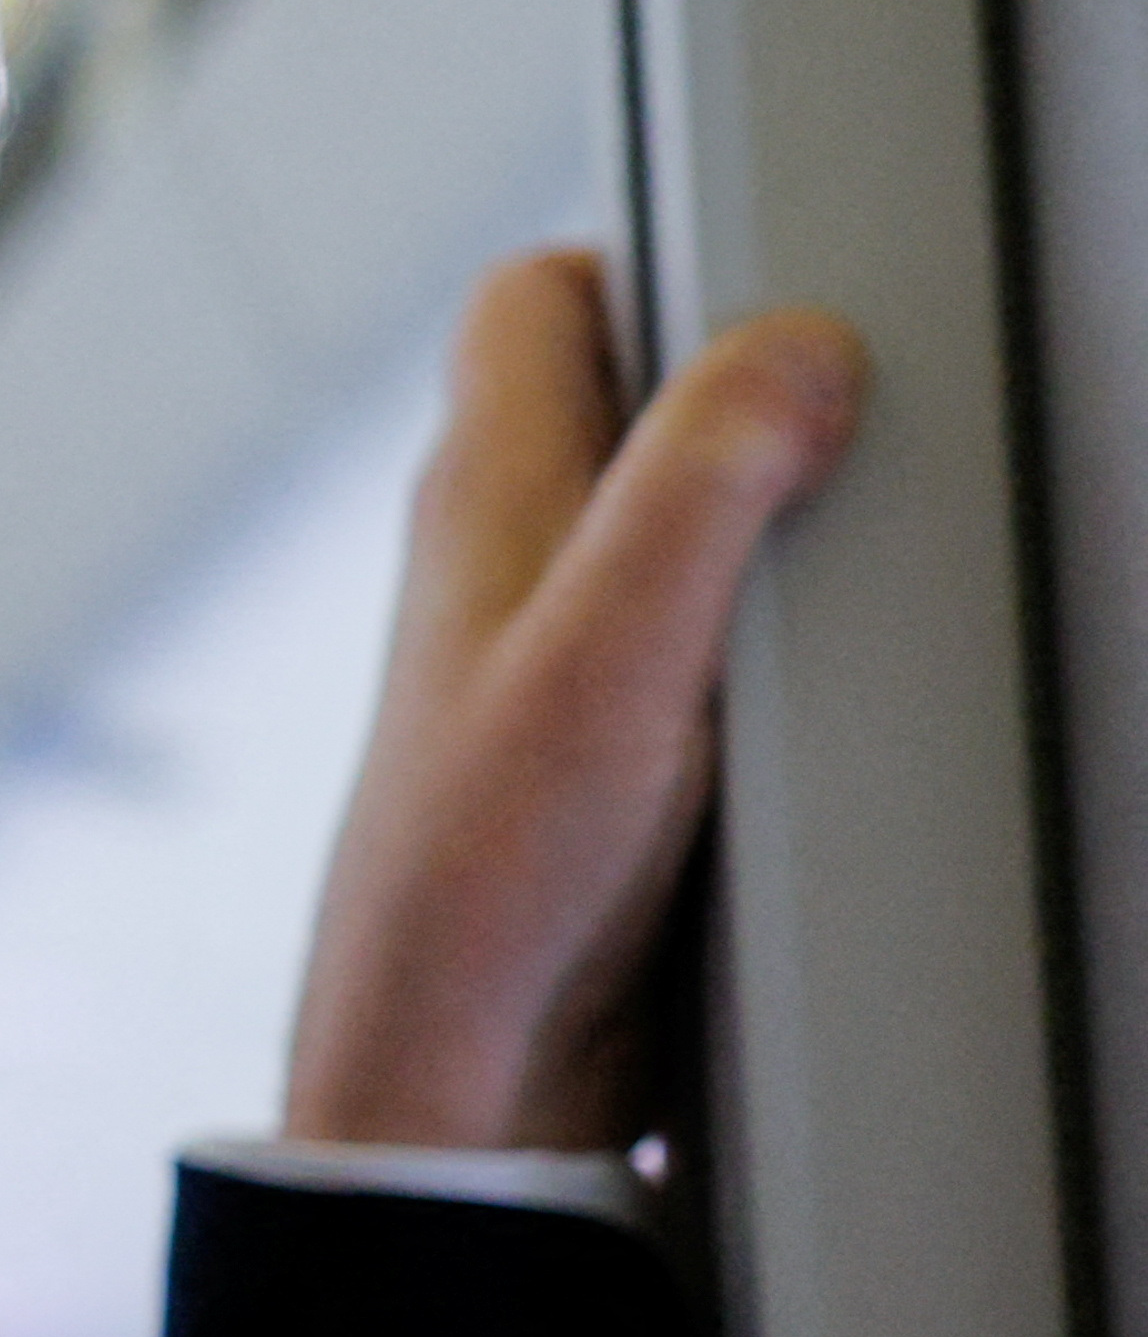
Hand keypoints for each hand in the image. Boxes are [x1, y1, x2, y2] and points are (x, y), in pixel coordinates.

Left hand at [284, 249, 866, 1154]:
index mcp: (482, 496)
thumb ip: (698, 487)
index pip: (539, 297)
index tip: (782, 277)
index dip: (652, 257)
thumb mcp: (614, 653)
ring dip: (769, 528)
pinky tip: (841, 691)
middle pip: (621, 401)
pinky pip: (699, 650)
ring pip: (667, 529)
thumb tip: (793, 345)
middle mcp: (503, 562)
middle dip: (744, 390)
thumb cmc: (490, 881)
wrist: (459, 1079)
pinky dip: (770, 647)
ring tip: (877, 536)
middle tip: (867, 407)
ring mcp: (552, 661)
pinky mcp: (606, 759)